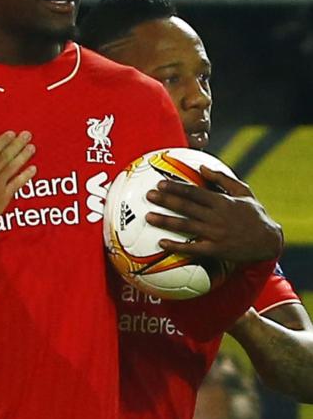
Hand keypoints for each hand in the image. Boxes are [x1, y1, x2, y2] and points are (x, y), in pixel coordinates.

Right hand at [0, 130, 35, 234]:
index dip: (2, 141)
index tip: (11, 133)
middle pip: (5, 157)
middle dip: (17, 145)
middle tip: (27, 135)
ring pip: (13, 168)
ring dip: (23, 157)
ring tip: (32, 147)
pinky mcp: (3, 199)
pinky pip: (16, 185)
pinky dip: (25, 177)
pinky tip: (33, 169)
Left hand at [145, 166, 282, 262]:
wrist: (270, 241)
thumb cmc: (254, 214)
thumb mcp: (243, 192)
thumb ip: (222, 179)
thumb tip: (201, 168)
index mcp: (222, 201)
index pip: (195, 192)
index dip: (177, 187)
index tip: (161, 183)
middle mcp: (217, 217)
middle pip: (187, 207)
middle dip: (166, 200)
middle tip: (148, 195)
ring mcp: (216, 234)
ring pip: (186, 226)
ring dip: (166, 221)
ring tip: (148, 217)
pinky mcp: (216, 250)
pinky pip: (193, 248)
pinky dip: (176, 246)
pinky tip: (162, 243)